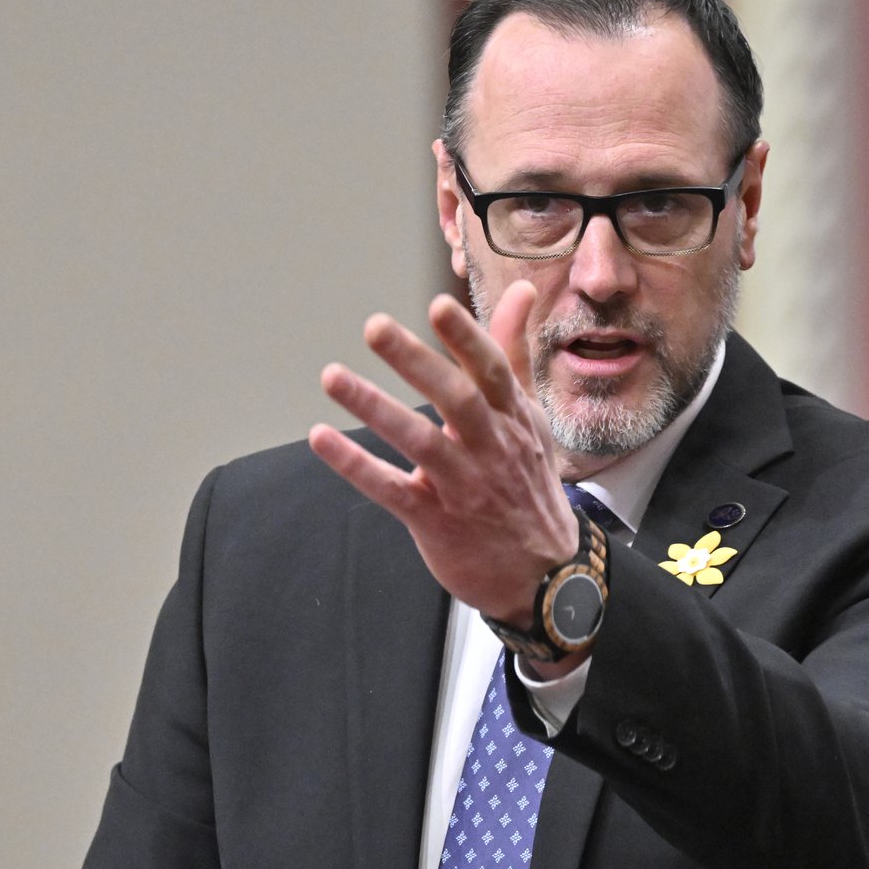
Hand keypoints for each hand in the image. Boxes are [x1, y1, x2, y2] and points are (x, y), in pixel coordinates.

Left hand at [308, 281, 577, 627]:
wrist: (546, 576)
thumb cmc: (528, 483)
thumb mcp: (529, 418)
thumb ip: (510, 354)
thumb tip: (520, 292)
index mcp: (512, 420)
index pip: (492, 372)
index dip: (467, 339)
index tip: (438, 307)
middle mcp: (491, 449)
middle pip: (456, 400)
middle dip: (416, 362)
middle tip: (375, 328)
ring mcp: (463, 487)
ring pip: (419, 442)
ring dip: (374, 407)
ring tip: (332, 376)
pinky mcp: (435, 521)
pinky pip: (392, 490)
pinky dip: (356, 464)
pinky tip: (322, 438)